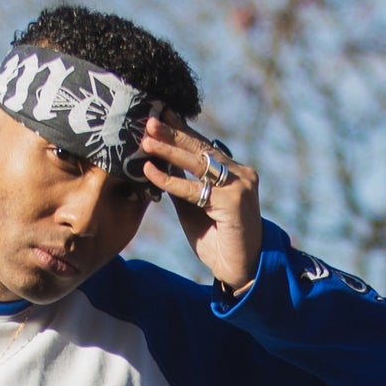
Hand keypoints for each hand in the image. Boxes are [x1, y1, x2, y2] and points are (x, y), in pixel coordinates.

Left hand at [137, 117, 260, 292]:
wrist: (239, 270)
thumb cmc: (218, 242)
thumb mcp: (194, 208)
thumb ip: (182, 186)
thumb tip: (160, 162)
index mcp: (233, 172)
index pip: (204, 146)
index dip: (182, 131)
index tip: (162, 115)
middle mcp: (240, 174)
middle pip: (201, 149)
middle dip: (173, 134)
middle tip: (150, 121)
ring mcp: (239, 185)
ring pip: (197, 164)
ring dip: (169, 151)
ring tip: (146, 141)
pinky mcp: (233, 201)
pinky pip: (194, 189)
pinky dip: (170, 181)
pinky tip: (150, 172)